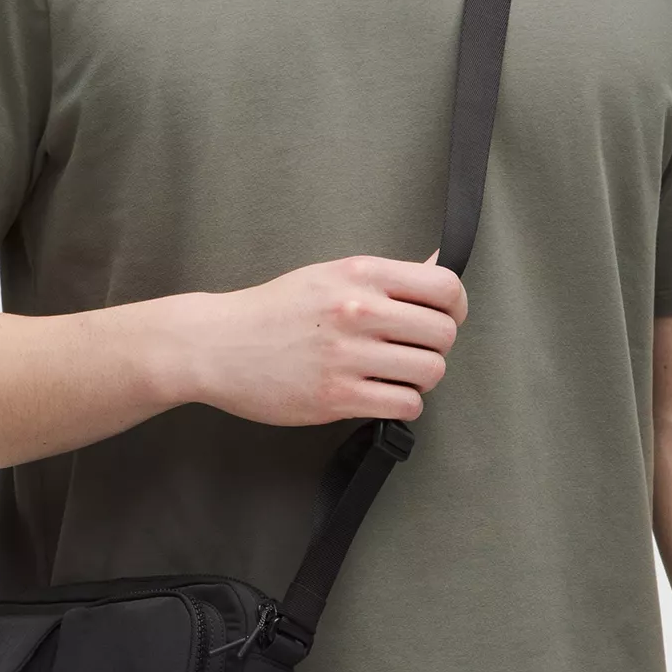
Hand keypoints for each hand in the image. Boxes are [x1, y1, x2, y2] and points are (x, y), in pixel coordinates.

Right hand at [183, 250, 466, 427]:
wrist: (217, 344)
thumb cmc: (273, 311)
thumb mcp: (329, 275)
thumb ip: (385, 277)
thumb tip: (437, 266)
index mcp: (360, 274)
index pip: (444, 287)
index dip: (455, 307)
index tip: (444, 318)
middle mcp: (359, 311)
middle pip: (443, 334)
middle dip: (436, 346)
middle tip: (412, 350)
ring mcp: (348, 355)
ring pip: (430, 372)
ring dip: (419, 378)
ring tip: (393, 374)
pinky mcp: (338, 396)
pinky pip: (404, 405)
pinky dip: (401, 404)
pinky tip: (380, 394)